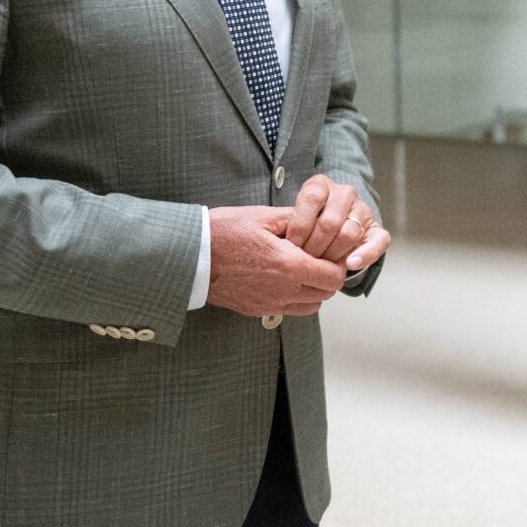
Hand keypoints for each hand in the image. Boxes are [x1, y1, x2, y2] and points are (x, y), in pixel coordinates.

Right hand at [206, 205, 346, 317]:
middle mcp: (282, 290)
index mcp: (288, 265)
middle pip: (326, 294)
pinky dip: (295, 298)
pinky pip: (288, 310)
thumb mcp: (262, 216)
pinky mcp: (255, 310)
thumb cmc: (222, 232)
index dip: (338, 263)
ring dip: (314, 290)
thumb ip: (295, 220)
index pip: (334, 277)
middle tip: (320, 258)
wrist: (188, 257)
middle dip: (329, 276)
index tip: (331, 250)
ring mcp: (268, 303)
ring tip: (303, 269)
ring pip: (310, 306)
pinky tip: (285, 279)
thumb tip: (317, 221)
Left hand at [285, 176, 388, 271]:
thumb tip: (286, 244)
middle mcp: (344, 194)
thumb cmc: (305, 225)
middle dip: (314, 246)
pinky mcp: (377, 230)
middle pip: (330, 222)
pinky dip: (364, 255)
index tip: (292, 244)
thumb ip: (291, 224)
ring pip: (349, 234)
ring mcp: (362, 211)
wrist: (329, 229)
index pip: (312, 198)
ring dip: (333, 254)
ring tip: (320, 265)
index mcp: (321, 185)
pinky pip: (377, 242)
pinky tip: (350, 264)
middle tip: (305, 260)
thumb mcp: (293, 217)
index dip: (300, 224)